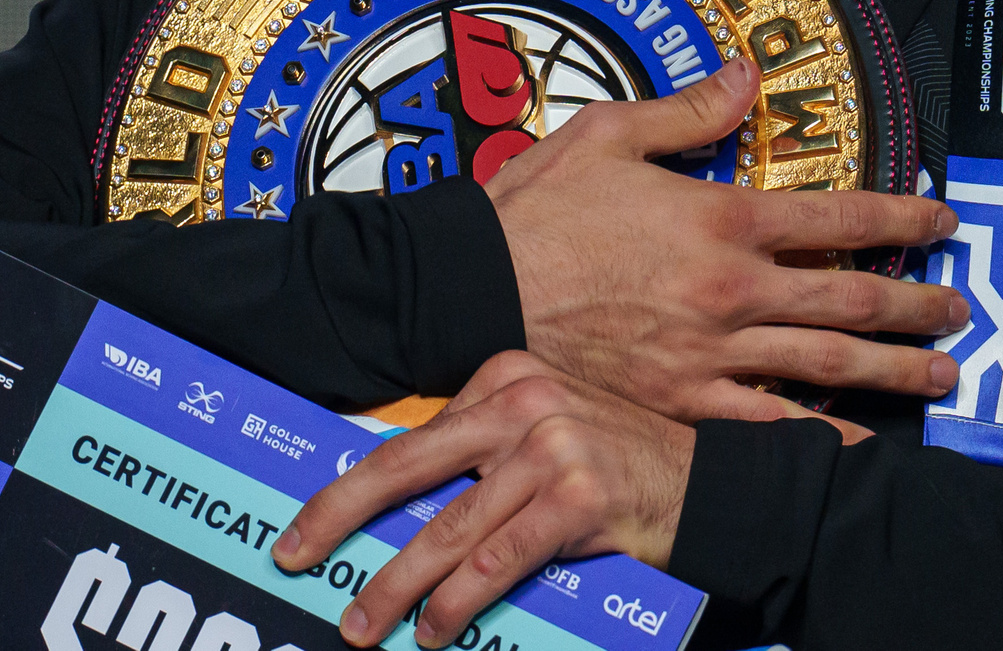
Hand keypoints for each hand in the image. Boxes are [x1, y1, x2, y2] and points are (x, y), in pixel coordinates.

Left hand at [274, 352, 698, 648]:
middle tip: (292, 556)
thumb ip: (483, 454)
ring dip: (395, 585)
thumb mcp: (547, 435)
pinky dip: (457, 603)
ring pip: (448, 529)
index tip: (305, 524)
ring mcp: (551, 448)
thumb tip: (397, 504)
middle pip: (406, 466)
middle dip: (338, 517)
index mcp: (505, 378)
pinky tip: (433, 631)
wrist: (710, 486)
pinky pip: (496, 561)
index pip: (410, 439)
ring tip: (361, 623)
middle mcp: (523, 403)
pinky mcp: (577, 498)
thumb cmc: (618, 467)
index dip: (349, 486)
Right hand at [484, 58, 967, 420]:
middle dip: (918, 305)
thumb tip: (747, 75)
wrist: (470, 290)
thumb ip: (689, 109)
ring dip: (894, 371)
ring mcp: (710, 353)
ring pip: (827, 364)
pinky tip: (858, 447)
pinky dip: (818, 438)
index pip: (839, 217)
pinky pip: (764, 427)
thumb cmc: (535, 207)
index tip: (942, 221)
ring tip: (941, 376)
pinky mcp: (679, 402)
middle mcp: (732, 289)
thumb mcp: (609, 132)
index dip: (902, 218)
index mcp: (723, 216)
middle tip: (963, 309)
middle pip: (852, 298)